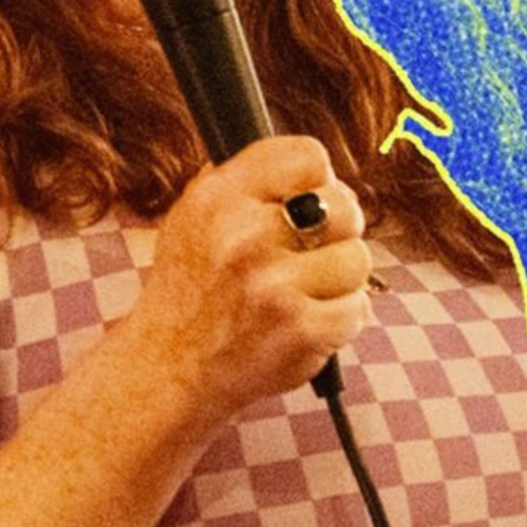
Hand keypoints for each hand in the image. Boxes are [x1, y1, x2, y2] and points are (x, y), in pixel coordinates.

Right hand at [113, 136, 372, 426]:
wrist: (169, 369)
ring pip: (357, 260)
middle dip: (338, 231)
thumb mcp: (194, 218)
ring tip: (306, 292)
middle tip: (313, 252)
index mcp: (218, 198)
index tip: (310, 202)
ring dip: (341, 279)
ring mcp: (273, 287)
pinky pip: (357, 308)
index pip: (308, 156)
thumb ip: (246, 183)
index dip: (319, 179)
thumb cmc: (192, 290)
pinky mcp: (299, 332)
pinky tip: (308, 323)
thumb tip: (315, 166)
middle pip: (344, 207)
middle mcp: (243, 237)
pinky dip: (341, 319)